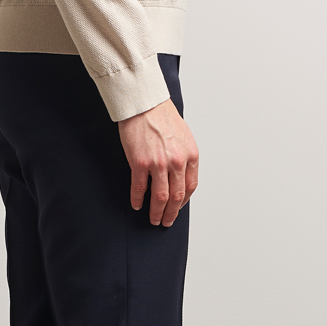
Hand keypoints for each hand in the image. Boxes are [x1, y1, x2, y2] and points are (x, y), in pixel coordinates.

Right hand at [118, 98, 198, 226]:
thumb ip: (184, 157)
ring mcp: (158, 164)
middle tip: (165, 221)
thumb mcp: (184, 136)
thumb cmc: (162, 116)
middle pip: (176, 197)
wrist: (145, 104)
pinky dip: (137, 200)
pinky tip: (136, 205)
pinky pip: (139, 188)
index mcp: (190, 155)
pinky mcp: (140, 163)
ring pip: (160, 197)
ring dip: (156, 212)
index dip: (183, 202)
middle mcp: (177, 162)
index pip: (190, 187)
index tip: (177, 208)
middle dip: (171, 213)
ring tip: (153, 219)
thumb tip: (180, 176)